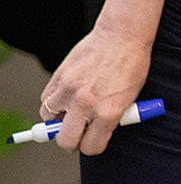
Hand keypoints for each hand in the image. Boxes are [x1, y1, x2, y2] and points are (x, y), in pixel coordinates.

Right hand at [38, 25, 153, 154]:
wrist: (122, 36)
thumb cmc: (132, 65)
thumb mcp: (131, 98)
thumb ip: (113, 117)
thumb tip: (96, 131)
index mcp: (109, 112)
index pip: (91, 147)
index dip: (91, 146)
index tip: (91, 142)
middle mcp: (87, 104)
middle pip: (65, 140)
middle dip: (70, 141)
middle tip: (76, 134)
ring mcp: (69, 89)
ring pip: (49, 118)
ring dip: (59, 117)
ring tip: (72, 108)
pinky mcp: (59, 76)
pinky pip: (46, 99)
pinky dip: (53, 101)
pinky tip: (67, 95)